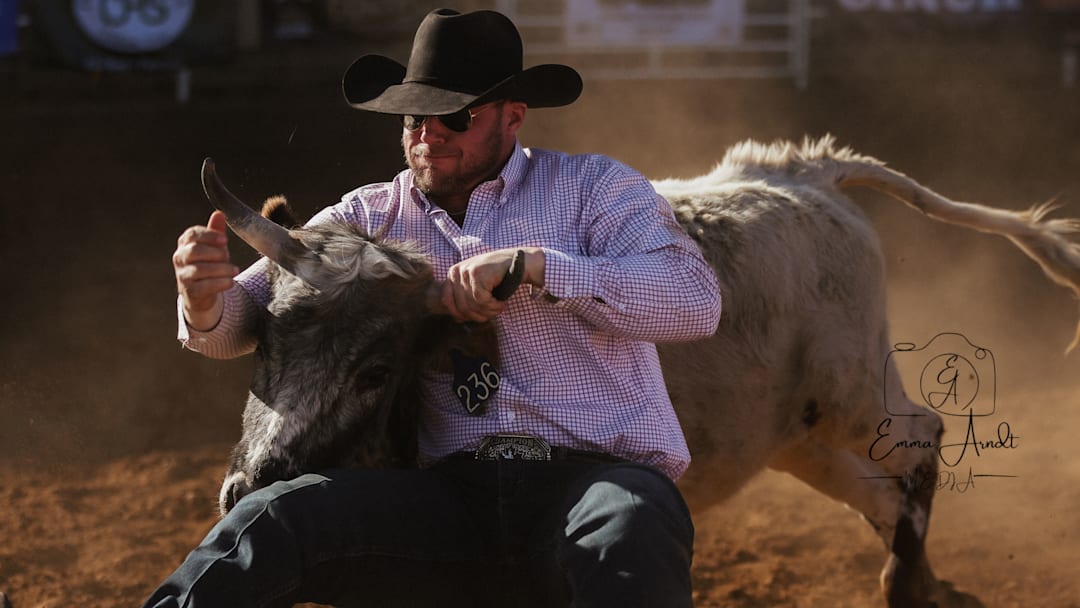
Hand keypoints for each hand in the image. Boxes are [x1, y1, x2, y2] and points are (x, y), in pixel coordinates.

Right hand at [173, 210, 237, 329]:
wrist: (202, 294)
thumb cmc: (209, 264)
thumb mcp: (214, 247)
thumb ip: (216, 232)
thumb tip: (219, 213)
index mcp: (185, 243)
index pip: (192, 234)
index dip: (209, 236)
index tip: (224, 240)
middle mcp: (180, 258)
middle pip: (195, 251)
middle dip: (215, 253)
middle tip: (228, 256)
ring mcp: (182, 276)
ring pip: (200, 269)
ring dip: (221, 269)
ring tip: (235, 270)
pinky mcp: (189, 292)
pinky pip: (204, 286)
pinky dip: (220, 283)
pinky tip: (230, 282)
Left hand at [438, 247, 544, 322]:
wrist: (519, 263)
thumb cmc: (498, 278)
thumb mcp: (477, 288)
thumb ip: (465, 300)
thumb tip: (456, 319)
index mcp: (452, 274)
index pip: (447, 302)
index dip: (462, 314)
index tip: (478, 315)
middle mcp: (456, 271)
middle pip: (461, 307)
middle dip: (478, 315)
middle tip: (492, 313)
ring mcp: (466, 271)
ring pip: (472, 305)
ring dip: (488, 311)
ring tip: (498, 307)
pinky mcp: (477, 274)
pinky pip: (481, 300)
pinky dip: (493, 306)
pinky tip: (501, 303)